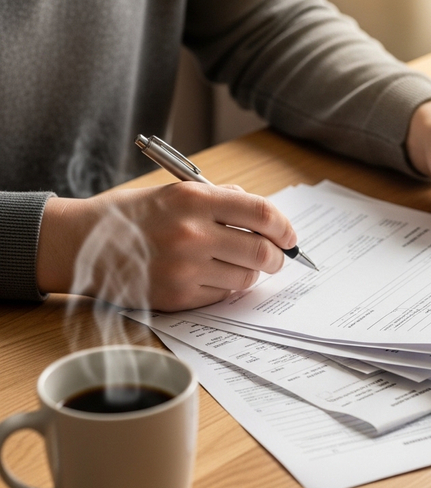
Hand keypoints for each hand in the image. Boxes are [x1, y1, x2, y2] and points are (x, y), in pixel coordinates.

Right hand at [36, 182, 296, 310]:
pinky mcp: (178, 296)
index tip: (290, 237)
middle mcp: (192, 233)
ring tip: (235, 266)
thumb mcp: (175, 191)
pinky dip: (226, 288)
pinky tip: (210, 277)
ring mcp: (185, 268)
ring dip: (250, 274)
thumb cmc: (134, 215)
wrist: (82, 244)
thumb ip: (222, 199)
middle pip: (262, 252)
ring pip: (246, 278)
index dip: (284, 228)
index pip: (261, 213)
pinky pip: (222, 296)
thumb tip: (263, 216)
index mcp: (194, 199)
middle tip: (276, 259)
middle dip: (277, 258)